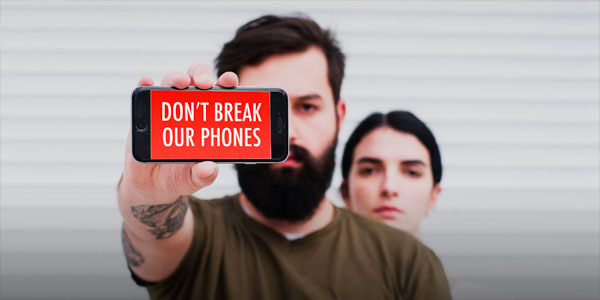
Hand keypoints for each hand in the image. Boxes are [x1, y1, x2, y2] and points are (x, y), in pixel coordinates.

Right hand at [120, 63, 238, 200]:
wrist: (152, 185)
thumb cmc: (181, 176)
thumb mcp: (194, 179)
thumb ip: (204, 175)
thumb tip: (209, 169)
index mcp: (209, 118)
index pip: (221, 93)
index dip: (227, 82)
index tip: (230, 81)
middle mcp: (189, 106)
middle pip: (197, 78)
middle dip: (202, 74)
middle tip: (204, 83)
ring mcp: (167, 107)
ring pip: (173, 81)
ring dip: (177, 77)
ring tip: (180, 83)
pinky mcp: (146, 112)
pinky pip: (145, 92)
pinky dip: (145, 84)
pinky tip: (147, 82)